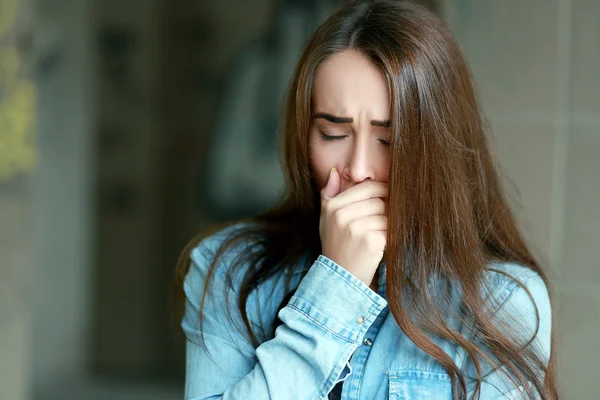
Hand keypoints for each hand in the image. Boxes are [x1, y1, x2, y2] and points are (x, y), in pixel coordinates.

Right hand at [319, 168, 387, 286]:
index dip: (381, 191)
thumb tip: (335, 172)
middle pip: (379, 200)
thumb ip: (329, 194)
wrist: (340, 277)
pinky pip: (389, 229)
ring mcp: (356, 227)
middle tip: (381, 221)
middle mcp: (342, 215)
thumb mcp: (326, 219)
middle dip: (385, 209)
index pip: (366, 187)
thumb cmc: (336, 245)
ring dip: (388, 224)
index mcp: (333, 206)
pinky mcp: (370, 240)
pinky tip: (380, 244)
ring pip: (386, 214)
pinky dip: (389, 236)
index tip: (387, 197)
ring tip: (378, 234)